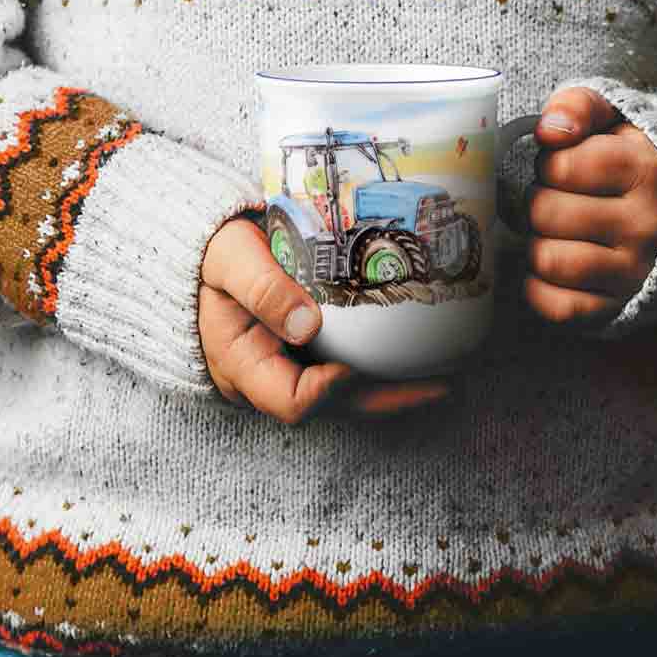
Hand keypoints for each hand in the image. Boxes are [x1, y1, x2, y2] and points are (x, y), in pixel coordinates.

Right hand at [198, 215, 451, 421]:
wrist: (207, 249)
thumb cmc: (213, 252)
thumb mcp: (227, 261)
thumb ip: (260, 287)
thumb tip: (307, 324)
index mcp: (243, 366)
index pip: (290, 402)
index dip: (327, 392)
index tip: (353, 368)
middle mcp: (273, 380)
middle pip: (336, 407)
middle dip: (389, 400)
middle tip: (442, 386)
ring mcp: (296, 370)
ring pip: (351, 395)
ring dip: (397, 389)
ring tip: (449, 376)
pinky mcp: (314, 356)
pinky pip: (354, 371)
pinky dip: (388, 367)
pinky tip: (426, 355)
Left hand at [518, 86, 656, 330]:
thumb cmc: (633, 162)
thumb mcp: (616, 118)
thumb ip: (578, 106)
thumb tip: (548, 131)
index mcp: (645, 170)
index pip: (560, 166)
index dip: (550, 165)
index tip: (566, 168)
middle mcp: (646, 224)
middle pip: (547, 213)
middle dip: (540, 204)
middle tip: (557, 202)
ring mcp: (635, 270)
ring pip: (549, 261)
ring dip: (538, 246)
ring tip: (555, 235)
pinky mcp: (620, 306)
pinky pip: (559, 307)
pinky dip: (541, 290)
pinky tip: (552, 268)